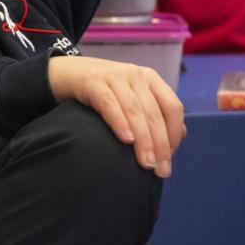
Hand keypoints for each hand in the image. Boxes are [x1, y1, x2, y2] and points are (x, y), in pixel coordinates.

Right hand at [48, 56, 184, 177]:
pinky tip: (126, 140)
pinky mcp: (93, 82)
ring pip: (135, 110)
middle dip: (160, 144)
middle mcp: (136, 75)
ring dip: (144, 140)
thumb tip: (180, 136)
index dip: (173, 134)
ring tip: (147, 164)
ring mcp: (115, 76)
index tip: (169, 158)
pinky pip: (109, 104)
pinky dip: (120, 123)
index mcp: (150, 79)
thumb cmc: (103, 92)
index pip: (172, 107)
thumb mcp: (131, 98)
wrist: (65, 73)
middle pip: (154, 113)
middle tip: (160, 171)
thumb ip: (154, 113)